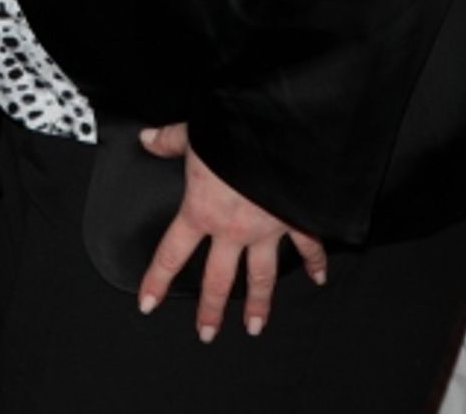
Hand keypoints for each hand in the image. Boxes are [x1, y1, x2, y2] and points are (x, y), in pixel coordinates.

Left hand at [136, 121, 325, 339]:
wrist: (278, 133)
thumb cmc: (233, 133)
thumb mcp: (194, 134)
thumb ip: (169, 140)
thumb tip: (147, 138)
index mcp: (202, 210)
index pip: (172, 253)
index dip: (157, 280)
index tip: (148, 304)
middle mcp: (233, 229)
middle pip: (218, 280)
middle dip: (210, 310)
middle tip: (206, 333)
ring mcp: (266, 229)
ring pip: (261, 277)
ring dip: (259, 304)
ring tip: (254, 327)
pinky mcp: (294, 218)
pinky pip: (306, 246)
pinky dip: (315, 262)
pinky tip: (319, 278)